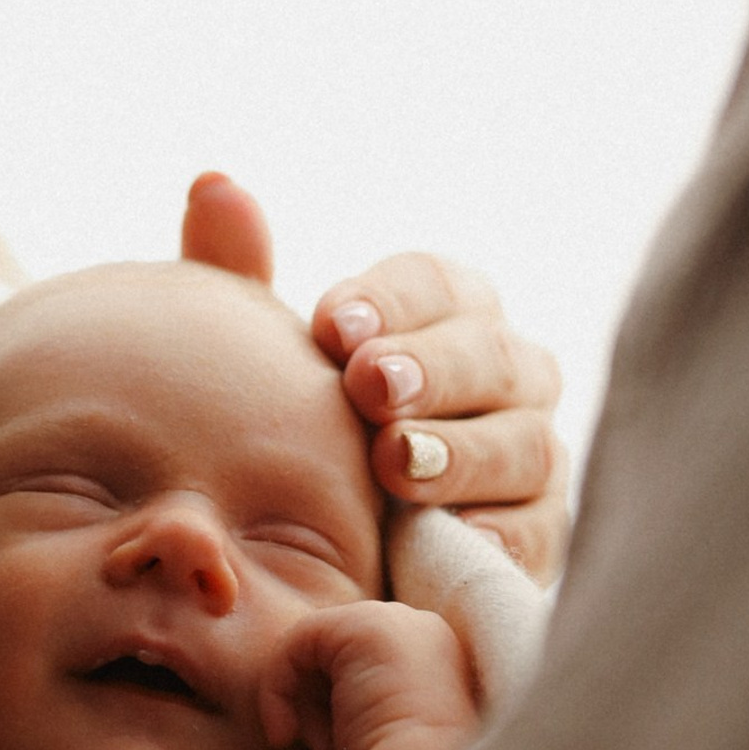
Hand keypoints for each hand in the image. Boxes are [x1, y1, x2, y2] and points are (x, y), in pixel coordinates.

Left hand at [180, 174, 568, 579]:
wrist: (316, 565)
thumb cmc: (296, 441)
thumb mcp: (262, 364)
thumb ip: (239, 279)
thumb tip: (213, 184)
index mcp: (448, 322)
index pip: (441, 285)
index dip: (392, 299)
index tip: (329, 324)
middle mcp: (506, 385)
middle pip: (495, 357)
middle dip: (432, 367)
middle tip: (369, 385)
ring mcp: (528, 466)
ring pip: (525, 444)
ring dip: (460, 450)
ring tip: (395, 460)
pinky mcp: (532, 547)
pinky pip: (535, 536)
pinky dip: (494, 534)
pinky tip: (446, 535)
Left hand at [258, 601, 478, 749]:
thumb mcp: (384, 736)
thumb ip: (359, 707)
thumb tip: (322, 715)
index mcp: (433, 661)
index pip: (360, 667)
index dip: (333, 708)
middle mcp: (420, 633)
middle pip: (336, 655)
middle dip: (317, 706)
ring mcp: (397, 623)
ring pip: (313, 649)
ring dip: (302, 706)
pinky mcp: (363, 625)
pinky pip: (295, 641)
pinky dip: (277, 688)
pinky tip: (285, 733)